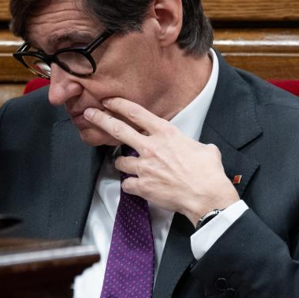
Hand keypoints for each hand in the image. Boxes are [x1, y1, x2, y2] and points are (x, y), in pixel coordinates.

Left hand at [84, 97, 239, 221]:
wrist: (206, 196)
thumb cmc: (208, 173)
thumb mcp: (203, 148)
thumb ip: (190, 144)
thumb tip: (192, 147)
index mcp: (166, 133)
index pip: (136, 113)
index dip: (119, 105)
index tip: (109, 101)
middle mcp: (151, 147)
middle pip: (118, 129)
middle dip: (100, 120)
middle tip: (90, 115)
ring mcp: (144, 167)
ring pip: (120, 161)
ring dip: (122, 163)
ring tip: (128, 165)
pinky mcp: (142, 186)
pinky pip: (126, 184)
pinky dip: (130, 185)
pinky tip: (137, 186)